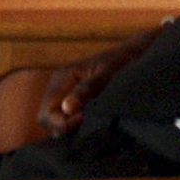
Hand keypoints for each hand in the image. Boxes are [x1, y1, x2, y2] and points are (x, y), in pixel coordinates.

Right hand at [33, 31, 157, 138]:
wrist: (133, 53)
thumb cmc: (122, 61)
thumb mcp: (108, 74)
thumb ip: (87, 89)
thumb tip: (67, 108)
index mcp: (62, 76)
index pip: (46, 112)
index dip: (61, 123)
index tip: (83, 118)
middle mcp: (59, 85)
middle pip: (46, 119)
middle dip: (63, 127)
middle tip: (88, 121)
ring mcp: (64, 93)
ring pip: (55, 121)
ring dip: (69, 126)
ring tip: (91, 119)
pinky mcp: (73, 99)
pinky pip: (65, 118)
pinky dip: (74, 124)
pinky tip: (91, 120)